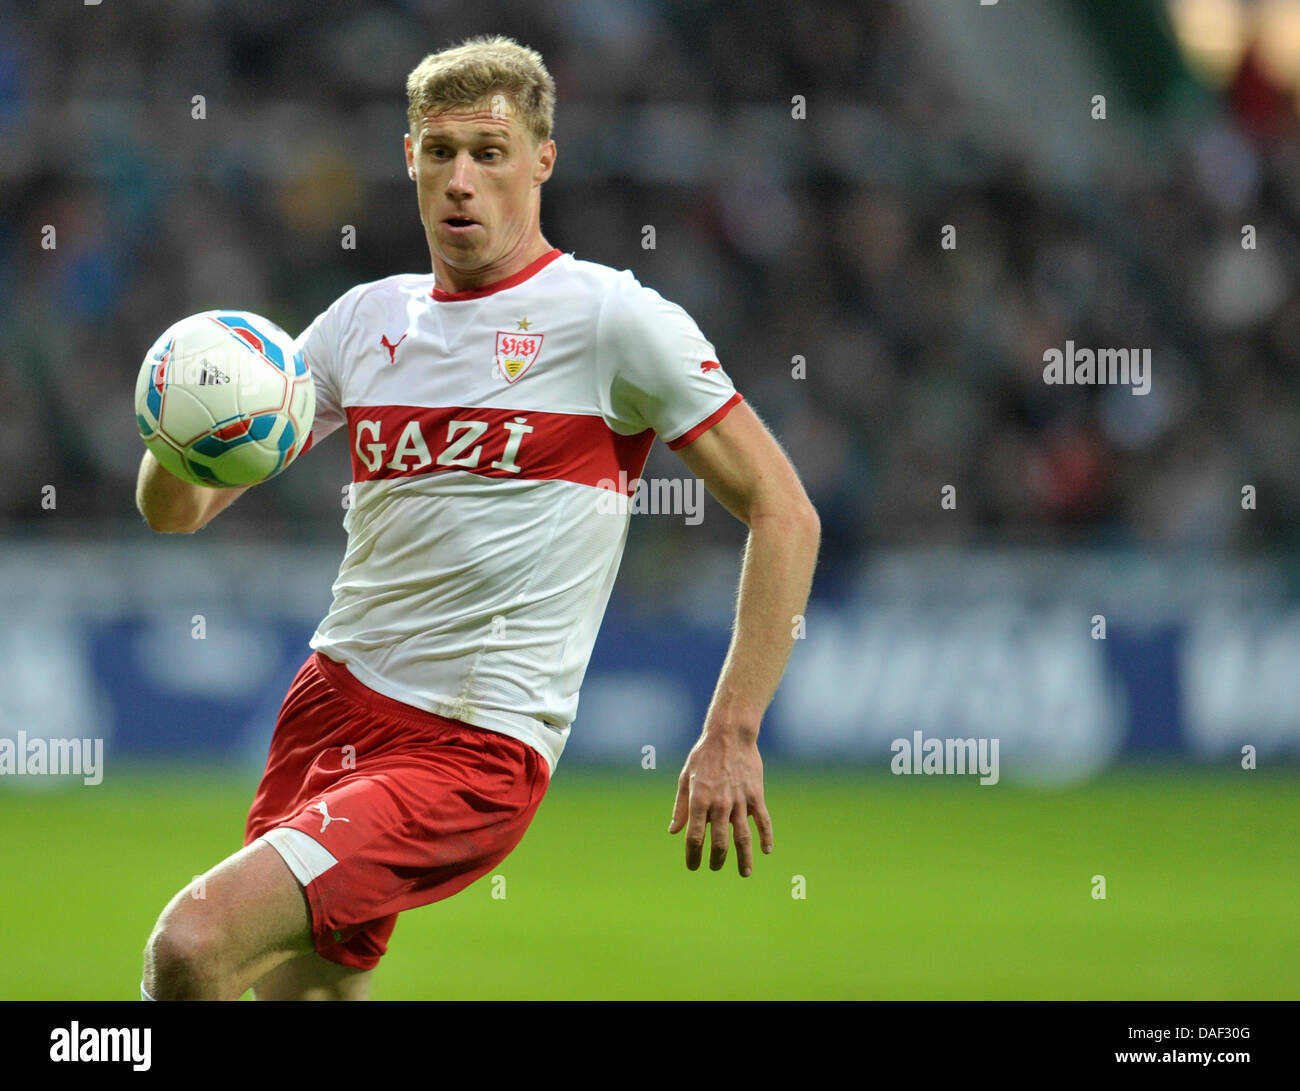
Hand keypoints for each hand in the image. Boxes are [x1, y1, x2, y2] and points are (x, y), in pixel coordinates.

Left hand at [668, 731, 772, 875]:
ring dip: (744, 858)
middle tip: (714, 867)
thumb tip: (674, 831)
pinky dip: (766, 837)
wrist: (730, 734)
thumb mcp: (685, 778)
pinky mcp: (756, 796)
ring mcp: (740, 801)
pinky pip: (763, 821)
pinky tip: (766, 851)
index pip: (695, 837)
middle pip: (719, 842)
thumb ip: (681, 807)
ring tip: (745, 873)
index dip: (693, 855)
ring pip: (743, 837)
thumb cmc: (704, 755)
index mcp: (700, 800)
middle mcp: (720, 804)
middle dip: (716, 860)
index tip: (692, 866)